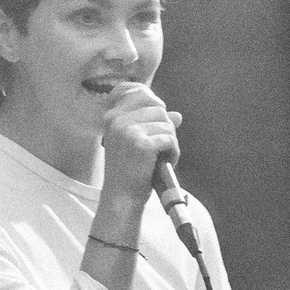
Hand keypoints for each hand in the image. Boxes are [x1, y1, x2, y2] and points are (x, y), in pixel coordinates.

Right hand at [99, 81, 180, 207]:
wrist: (122, 197)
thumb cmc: (129, 171)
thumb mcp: (136, 143)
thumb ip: (153, 125)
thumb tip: (177, 115)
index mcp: (112, 117)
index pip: (140, 92)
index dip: (155, 103)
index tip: (159, 118)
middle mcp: (117, 120)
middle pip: (158, 107)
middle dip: (166, 126)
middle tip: (161, 146)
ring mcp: (128, 131)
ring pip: (167, 123)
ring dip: (171, 141)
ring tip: (162, 157)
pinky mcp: (141, 144)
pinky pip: (170, 139)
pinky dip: (173, 152)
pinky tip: (165, 163)